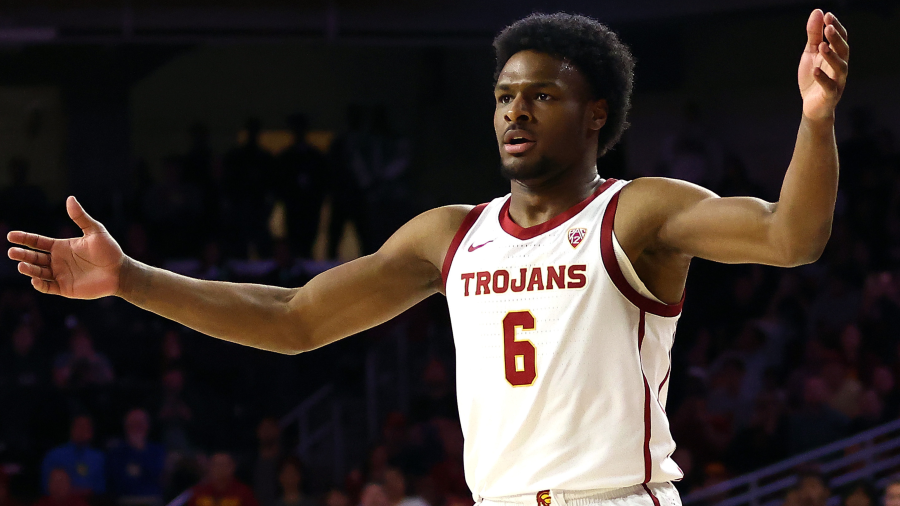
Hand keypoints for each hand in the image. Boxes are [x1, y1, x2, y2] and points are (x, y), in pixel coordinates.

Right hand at [7, 196, 125, 298]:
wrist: (120, 271)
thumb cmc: (109, 250)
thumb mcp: (95, 231)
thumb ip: (81, 217)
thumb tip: (70, 198)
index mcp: (61, 246)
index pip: (37, 242)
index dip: (24, 239)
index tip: (11, 236)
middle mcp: (57, 261)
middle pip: (34, 257)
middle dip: (22, 255)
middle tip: (12, 252)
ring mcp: (60, 275)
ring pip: (38, 272)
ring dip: (29, 269)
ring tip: (22, 266)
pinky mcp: (65, 288)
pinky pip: (48, 287)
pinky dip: (40, 285)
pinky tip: (35, 280)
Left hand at [799, 9, 848, 120]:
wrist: (812, 107)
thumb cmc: (813, 78)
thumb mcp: (810, 54)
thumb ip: (814, 35)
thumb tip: (818, 12)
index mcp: (836, 56)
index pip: (840, 39)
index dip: (836, 27)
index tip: (827, 16)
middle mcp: (840, 67)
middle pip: (843, 51)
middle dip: (836, 39)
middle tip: (828, 27)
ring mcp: (837, 81)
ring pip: (840, 67)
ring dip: (831, 56)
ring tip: (822, 46)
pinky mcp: (830, 95)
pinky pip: (829, 86)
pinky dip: (822, 78)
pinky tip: (815, 69)